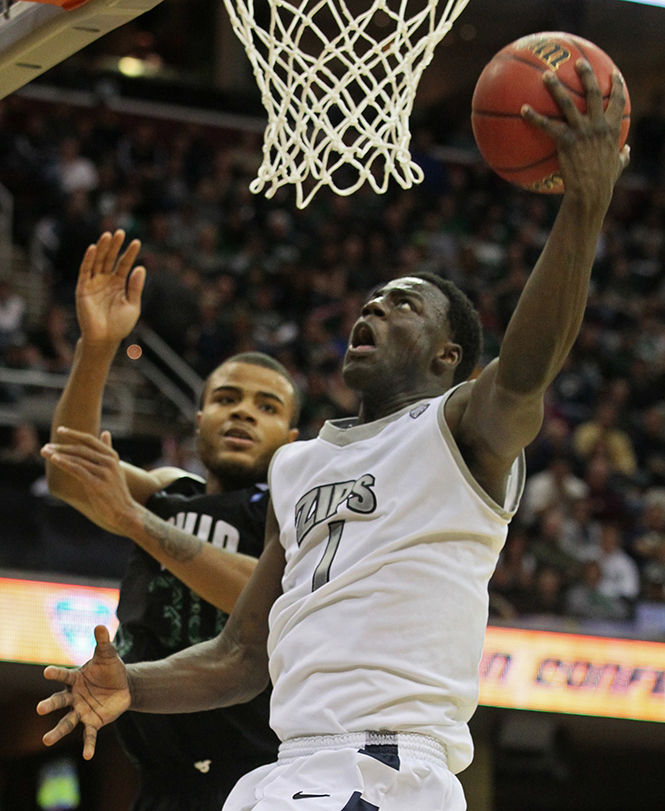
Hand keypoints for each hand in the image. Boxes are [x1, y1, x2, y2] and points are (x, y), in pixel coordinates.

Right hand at [36, 626, 130, 759]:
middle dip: (50, 704)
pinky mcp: (93, 723)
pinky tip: (87, 756)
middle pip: (60, 701)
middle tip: (39, 709)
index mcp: (75, 679)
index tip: (46, 671)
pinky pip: (89, 735)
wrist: (123, 686)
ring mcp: (81, 711)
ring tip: (46, 740)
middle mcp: (74, 697)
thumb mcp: (108, 655)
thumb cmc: (110, 669)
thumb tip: (100, 626)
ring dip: (57, 731)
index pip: (63, 675)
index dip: (55, 673)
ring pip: (67, 722)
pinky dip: (88, 745)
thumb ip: (103, 643)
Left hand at [41, 427, 139, 535]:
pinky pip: (77, 470)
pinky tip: (54, 460)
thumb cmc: (116, 491)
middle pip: (81, 449)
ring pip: (77, 459)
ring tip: (45, 452)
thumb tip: (105, 432)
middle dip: (61, 447)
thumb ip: (108, 450)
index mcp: (112, 456)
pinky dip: (64, 463)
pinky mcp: (97, 484)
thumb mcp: (115, 467)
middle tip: (46, 446)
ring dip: (58, 455)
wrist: (124, 512)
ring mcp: (104, 473)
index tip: (60, 430)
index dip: (74, 434)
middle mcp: (109, 462)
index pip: (90, 440)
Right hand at [76, 230, 145, 345]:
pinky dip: (89, 259)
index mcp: (118, 285)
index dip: (130, 254)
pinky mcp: (83, 288)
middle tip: (121, 232)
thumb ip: (136, 287)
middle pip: (110, 259)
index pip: (124, 265)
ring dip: (103, 248)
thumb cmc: (120, 325)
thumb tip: (141, 268)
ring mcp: (94, 284)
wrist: (105, 339)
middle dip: (115, 246)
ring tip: (108, 235)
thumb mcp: (133, 305)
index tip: (137, 242)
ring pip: (98, 262)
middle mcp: (105, 281)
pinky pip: (85, 271)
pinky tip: (94, 248)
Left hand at [522, 59, 629, 204]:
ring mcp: (581, 131)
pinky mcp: (565, 141)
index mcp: (611, 129)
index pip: (617, 101)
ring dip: (555, 87)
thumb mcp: (617, 167)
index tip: (613, 75)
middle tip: (579, 61)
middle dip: (586, 73)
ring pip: (567, 102)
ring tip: (546, 75)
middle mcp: (597, 125)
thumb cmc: (603, 183)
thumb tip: (628, 152)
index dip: (616, 86)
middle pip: (593, 92)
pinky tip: (523, 109)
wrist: (591, 192)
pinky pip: (547, 125)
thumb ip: (622, 156)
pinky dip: (534, 116)